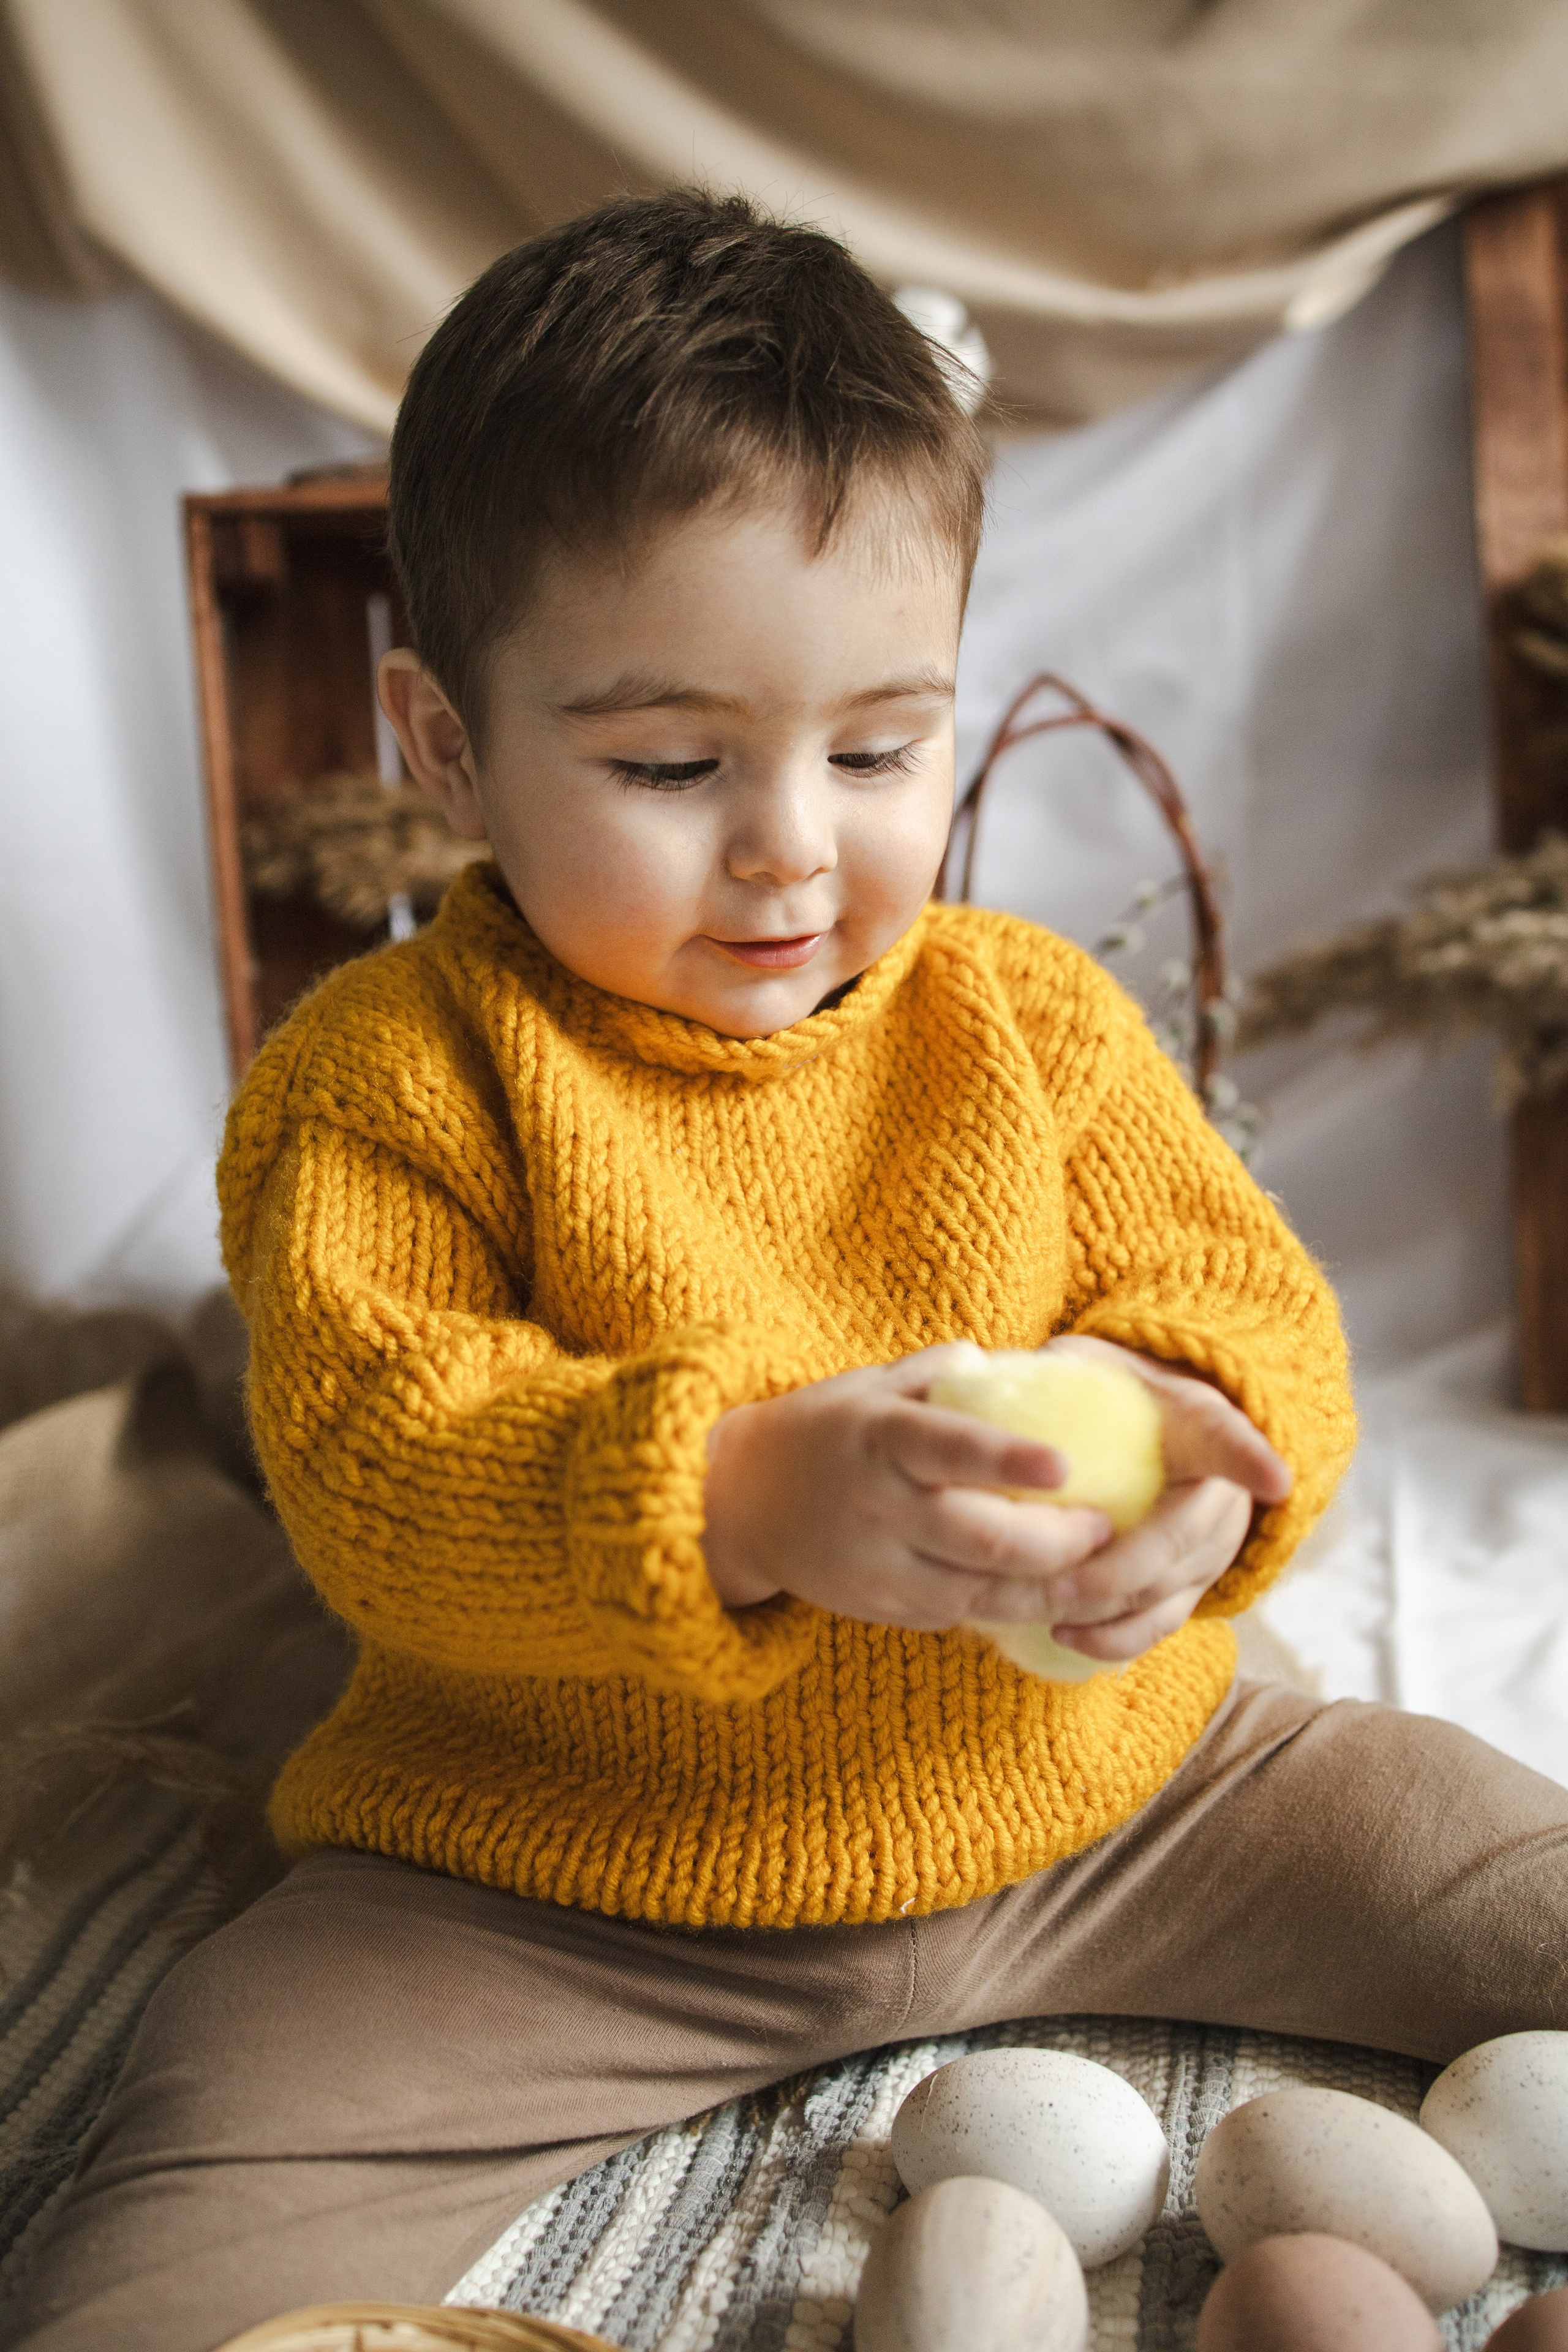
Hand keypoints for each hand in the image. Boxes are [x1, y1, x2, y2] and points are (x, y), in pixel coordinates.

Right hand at [703, 1344, 1113, 1629]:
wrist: (739, 1503)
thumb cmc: (824, 1430)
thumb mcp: (871, 1385)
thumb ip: (945, 1373)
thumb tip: (1027, 1361)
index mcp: (879, 1438)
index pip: (949, 1449)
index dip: (1007, 1460)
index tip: (1066, 1464)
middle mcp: (878, 1507)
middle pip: (981, 1539)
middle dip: (1058, 1543)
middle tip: (1107, 1526)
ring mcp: (879, 1566)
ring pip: (981, 1595)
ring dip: (1051, 1593)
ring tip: (1103, 1577)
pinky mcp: (883, 1608)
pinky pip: (962, 1617)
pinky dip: (1014, 1610)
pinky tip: (1056, 1598)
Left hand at [1037, 1334, 1292, 1663]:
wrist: (1154, 1431)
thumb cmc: (1108, 1394)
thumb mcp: (1090, 1365)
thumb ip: (1058, 1369)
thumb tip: (993, 1375)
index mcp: (1197, 1425)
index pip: (1229, 1440)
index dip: (1252, 1459)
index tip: (1274, 1480)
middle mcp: (1219, 1492)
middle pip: (1184, 1539)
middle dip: (1121, 1569)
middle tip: (1058, 1584)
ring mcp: (1212, 1547)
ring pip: (1167, 1591)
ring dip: (1106, 1609)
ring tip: (1044, 1608)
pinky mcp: (1192, 1587)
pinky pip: (1159, 1625)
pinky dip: (1114, 1639)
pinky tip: (1065, 1634)